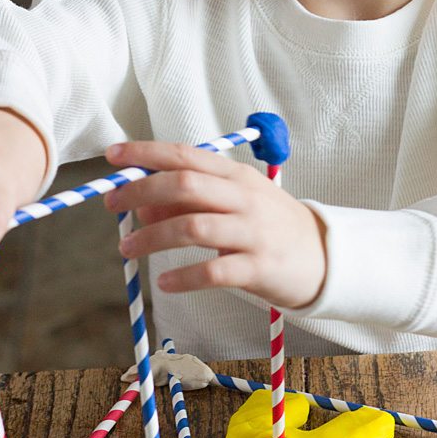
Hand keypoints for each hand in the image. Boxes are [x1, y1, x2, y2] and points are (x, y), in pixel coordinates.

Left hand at [103, 140, 326, 309]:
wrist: (324, 257)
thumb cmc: (269, 226)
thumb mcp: (232, 203)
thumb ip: (189, 201)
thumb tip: (142, 202)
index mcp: (235, 175)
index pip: (185, 155)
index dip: (146, 153)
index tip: (113, 156)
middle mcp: (244, 198)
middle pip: (184, 185)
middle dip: (141, 191)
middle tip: (112, 205)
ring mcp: (253, 232)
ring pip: (193, 226)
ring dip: (152, 237)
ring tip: (127, 248)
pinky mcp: (259, 267)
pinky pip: (213, 271)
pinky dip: (183, 277)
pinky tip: (164, 284)